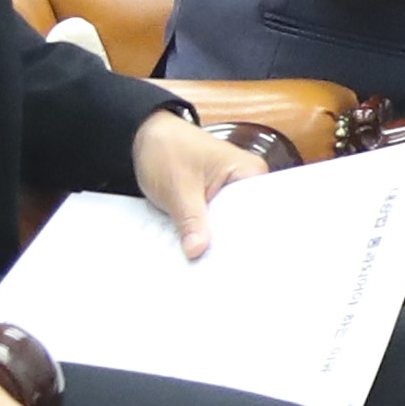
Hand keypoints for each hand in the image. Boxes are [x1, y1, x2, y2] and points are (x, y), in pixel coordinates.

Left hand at [130, 108, 266, 257]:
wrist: (145, 136)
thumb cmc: (166, 148)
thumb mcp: (178, 188)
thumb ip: (191, 220)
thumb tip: (197, 251)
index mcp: (250, 172)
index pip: (259, 212)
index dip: (250, 238)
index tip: (239, 261)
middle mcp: (247, 182)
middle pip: (246, 223)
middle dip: (230, 243)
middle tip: (219, 269)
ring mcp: (231, 193)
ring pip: (228, 226)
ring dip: (215, 241)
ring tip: (208, 266)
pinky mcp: (216, 201)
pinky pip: (215, 223)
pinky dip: (204, 234)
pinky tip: (196, 252)